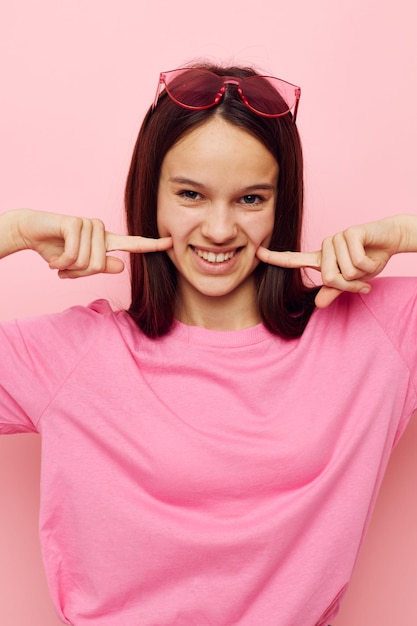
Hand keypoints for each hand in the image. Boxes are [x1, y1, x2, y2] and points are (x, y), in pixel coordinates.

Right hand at [14, 209, 171, 277]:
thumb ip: (100, 267)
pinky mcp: (75, 223)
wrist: (30, 233)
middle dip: (80, 273)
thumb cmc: (57, 250)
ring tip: (59, 259)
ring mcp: (89, 225)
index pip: (133, 244)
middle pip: (100, 267)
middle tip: (66, 265)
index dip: (152, 245)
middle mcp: (101, 231)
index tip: (171, 242)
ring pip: (88, 262)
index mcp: (106, 241)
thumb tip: (121, 265)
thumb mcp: (79, 266)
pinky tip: (54, 257)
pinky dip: (61, 262)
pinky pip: (75, 255)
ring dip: (69, 267)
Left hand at [256, 215, 416, 307]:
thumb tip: (318, 303)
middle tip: (362, 280)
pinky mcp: (350, 233)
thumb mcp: (351, 282)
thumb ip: (335, 291)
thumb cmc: (369, 259)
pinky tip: (372, 255)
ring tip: (368, 263)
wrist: (390, 240)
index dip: (275, 258)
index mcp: (320, 258)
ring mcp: (336, 238)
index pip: (293, 259)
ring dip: (361, 274)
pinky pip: (357, 262)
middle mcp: (325, 246)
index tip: (257, 253)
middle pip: (328, 278)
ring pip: (344, 271)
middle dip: (349, 285)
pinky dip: (369, 265)